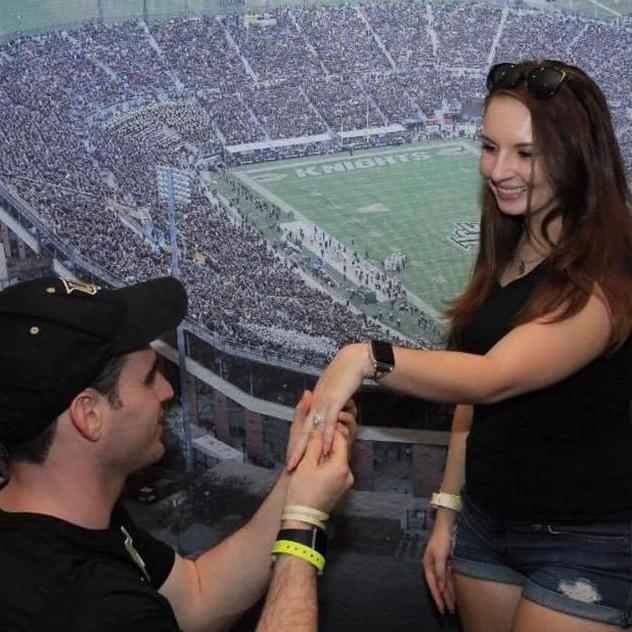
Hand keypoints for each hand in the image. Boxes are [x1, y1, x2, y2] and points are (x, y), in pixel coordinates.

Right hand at [285, 427, 353, 515]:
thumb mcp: (306, 465)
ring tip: (313, 448)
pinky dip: (328, 464)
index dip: (331, 429)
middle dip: (329, 441)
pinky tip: (315, 463)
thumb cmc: (302, 493)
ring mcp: (345, 484)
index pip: (341, 440)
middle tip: (316, 433)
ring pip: (338, 461)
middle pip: (341, 450)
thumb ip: (314, 444)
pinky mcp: (340, 490)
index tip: (322, 422)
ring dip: (327, 453)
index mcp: (341, 467)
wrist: (302, 520)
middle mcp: (348, 475)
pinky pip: (336, 471)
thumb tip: (318, 428)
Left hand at [287, 344, 367, 469]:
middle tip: (290, 466)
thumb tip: (328, 415)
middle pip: (304, 430)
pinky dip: (326, 437)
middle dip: (297, 449)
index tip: (293, 457)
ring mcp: (324, 403)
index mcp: (315, 402)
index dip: (299, 442)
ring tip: (301, 463)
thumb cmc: (345, 376)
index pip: (304, 426)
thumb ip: (329, 404)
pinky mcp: (334, 402)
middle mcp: (316, 404)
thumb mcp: (335, 392)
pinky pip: (329, 423)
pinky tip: (324, 449)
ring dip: (307, 447)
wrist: (353, 361)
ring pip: (313, 429)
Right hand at [422, 514, 455, 614]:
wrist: (446, 525)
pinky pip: (448, 577)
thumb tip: (440, 588)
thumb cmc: (441, 540)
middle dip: (443, 599)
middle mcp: (432, 566)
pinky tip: (455, 593)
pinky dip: (451, 586)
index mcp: (428, 565)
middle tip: (449, 611)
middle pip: (438, 586)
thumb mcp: (440, 556)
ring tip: (453, 606)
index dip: (437, 597)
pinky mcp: (446, 562)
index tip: (442, 609)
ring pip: (444, 583)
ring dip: (448, 594)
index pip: (432, 585)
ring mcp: (439, 565)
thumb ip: (440, 573)